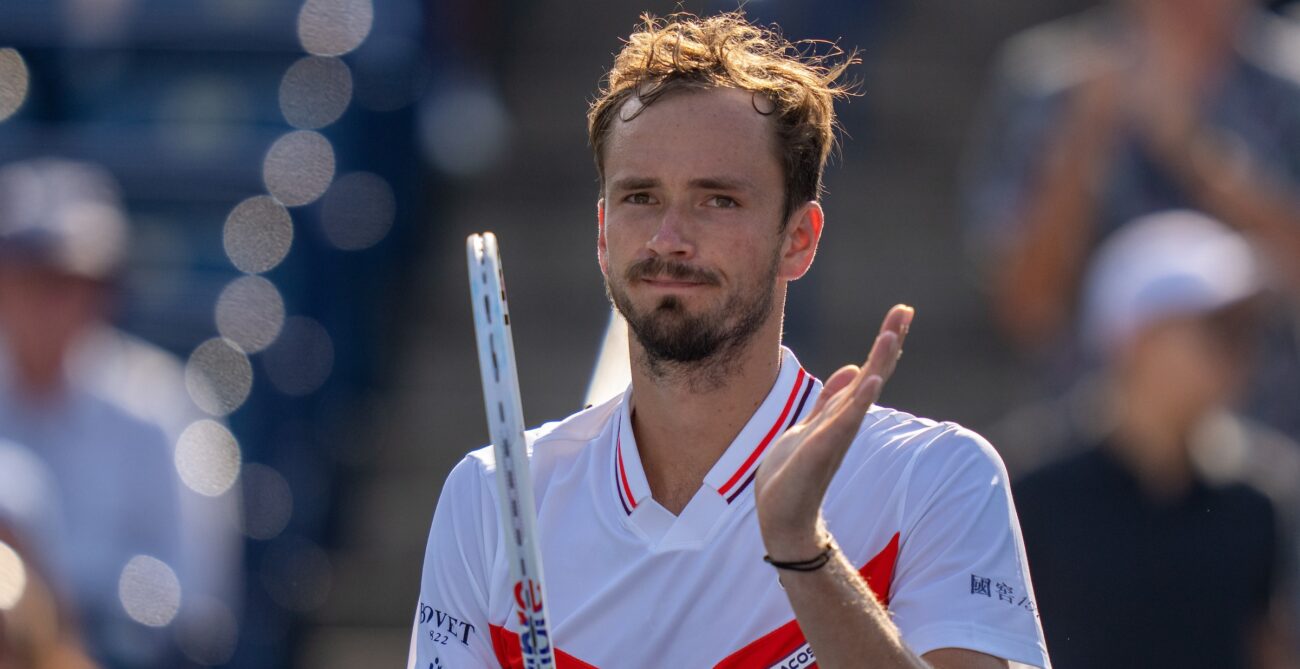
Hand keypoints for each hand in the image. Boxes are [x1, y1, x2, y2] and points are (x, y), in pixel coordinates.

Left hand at [754, 304, 913, 559]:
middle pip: (872, 375)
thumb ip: (830, 401)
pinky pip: (843, 422)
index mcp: (841, 414)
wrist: (781, 517)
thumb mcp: (810, 426)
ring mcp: (835, 436)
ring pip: (862, 394)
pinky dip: (858, 401)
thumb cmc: (793, 474)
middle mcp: (844, 422)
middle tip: (905, 311)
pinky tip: (870, 380)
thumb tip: (851, 370)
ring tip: (891, 336)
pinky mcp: (821, 451)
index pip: (868, 370)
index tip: (902, 311)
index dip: (884, 342)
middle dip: (888, 343)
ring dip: (878, 364)